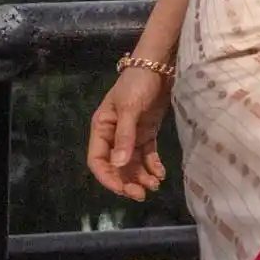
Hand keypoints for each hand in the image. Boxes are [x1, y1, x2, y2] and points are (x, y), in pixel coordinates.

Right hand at [87, 67, 171, 200]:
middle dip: (128, 181)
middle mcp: (114, 134)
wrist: (159, 65)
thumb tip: (118, 165)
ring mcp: (131, 134)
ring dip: (141, 176)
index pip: (98, 160)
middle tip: (142, 194)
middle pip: (117, 165)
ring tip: (155, 185)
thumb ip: (125, 136)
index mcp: (102, 128)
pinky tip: (161, 174)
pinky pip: (147, 154)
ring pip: (133, 163)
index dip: (108, 177)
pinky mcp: (147, 131)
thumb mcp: (129, 108)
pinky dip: (153, 165)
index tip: (123, 189)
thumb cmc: (138, 83)